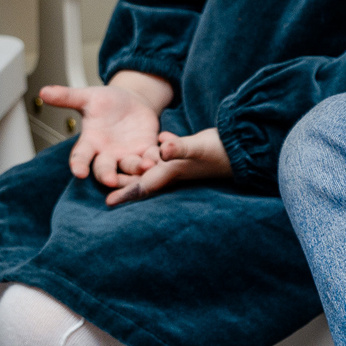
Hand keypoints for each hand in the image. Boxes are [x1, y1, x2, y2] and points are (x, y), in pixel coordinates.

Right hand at [41, 76, 170, 188]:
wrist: (131, 102)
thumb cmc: (106, 102)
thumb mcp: (88, 96)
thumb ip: (67, 96)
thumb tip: (43, 91)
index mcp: (90, 142)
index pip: (81, 156)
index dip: (79, 164)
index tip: (78, 172)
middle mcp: (107, 154)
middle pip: (104, 169)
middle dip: (107, 175)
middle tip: (109, 180)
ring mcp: (127, 155)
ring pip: (130, 168)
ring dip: (136, 169)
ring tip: (144, 167)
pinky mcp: (147, 151)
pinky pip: (151, 158)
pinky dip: (156, 159)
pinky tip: (160, 158)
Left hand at [105, 127, 229, 204]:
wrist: (243, 147)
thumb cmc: (219, 152)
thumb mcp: (198, 148)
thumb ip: (180, 147)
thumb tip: (163, 148)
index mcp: (171, 172)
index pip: (143, 187)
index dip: (125, 194)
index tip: (108, 203)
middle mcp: (173, 170)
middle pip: (143, 179)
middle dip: (124, 182)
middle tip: (103, 183)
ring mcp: (180, 162)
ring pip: (153, 167)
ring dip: (137, 167)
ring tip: (118, 167)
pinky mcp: (187, 152)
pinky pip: (166, 153)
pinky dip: (157, 151)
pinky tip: (155, 143)